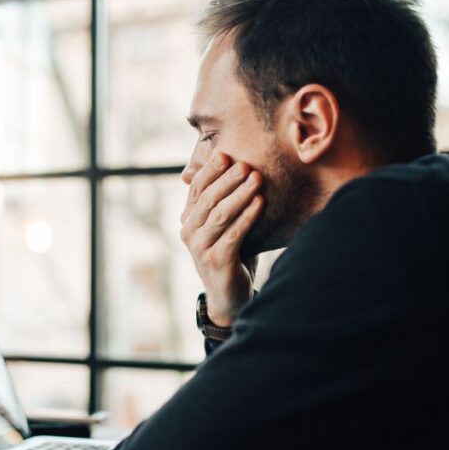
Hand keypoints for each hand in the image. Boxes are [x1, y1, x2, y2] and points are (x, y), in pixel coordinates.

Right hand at [180, 151, 262, 326]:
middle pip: (207, 200)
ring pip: (219, 215)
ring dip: (239, 195)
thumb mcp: (222, 225)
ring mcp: (200, 248)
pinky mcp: (216, 261)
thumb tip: (229, 163)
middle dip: (227, 180)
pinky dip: (247, 217)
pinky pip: (233, 234)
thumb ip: (220, 201)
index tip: (225, 154)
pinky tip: (260, 203)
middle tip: (245, 164)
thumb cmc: (230, 253)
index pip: (196, 189)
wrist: (229, 295)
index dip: (209, 171)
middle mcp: (189, 233)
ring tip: (256, 179)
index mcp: (188, 220)